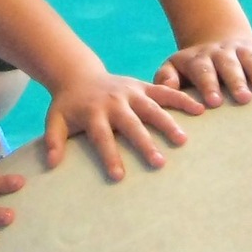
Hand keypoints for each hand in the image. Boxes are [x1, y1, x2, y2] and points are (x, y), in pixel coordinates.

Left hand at [42, 76, 206, 182]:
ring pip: (151, 107)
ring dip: (167, 123)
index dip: (110, 156)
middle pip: (131, 124)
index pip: (102, 137)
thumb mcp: (55, 120)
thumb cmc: (69, 105)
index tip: (119, 177)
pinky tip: (200, 110)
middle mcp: (114, 102)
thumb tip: (51, 164)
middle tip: (159, 163)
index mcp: (93, 113)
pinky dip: (181, 99)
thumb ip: (53, 141)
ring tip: (182, 140)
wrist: (79, 75)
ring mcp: (130, 92)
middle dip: (144, 143)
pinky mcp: (142, 85)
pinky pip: (164, 92)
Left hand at [154, 36, 251, 108]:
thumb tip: (166, 88)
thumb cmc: (193, 69)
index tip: (214, 103)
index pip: (203, 71)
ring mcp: (242, 49)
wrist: (215, 45)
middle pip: (228, 64)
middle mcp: (221, 53)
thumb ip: (166, 78)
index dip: (209, 85)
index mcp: (199, 59)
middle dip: (236, 81)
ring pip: (249, 57)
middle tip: (243, 98)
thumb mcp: (174, 69)